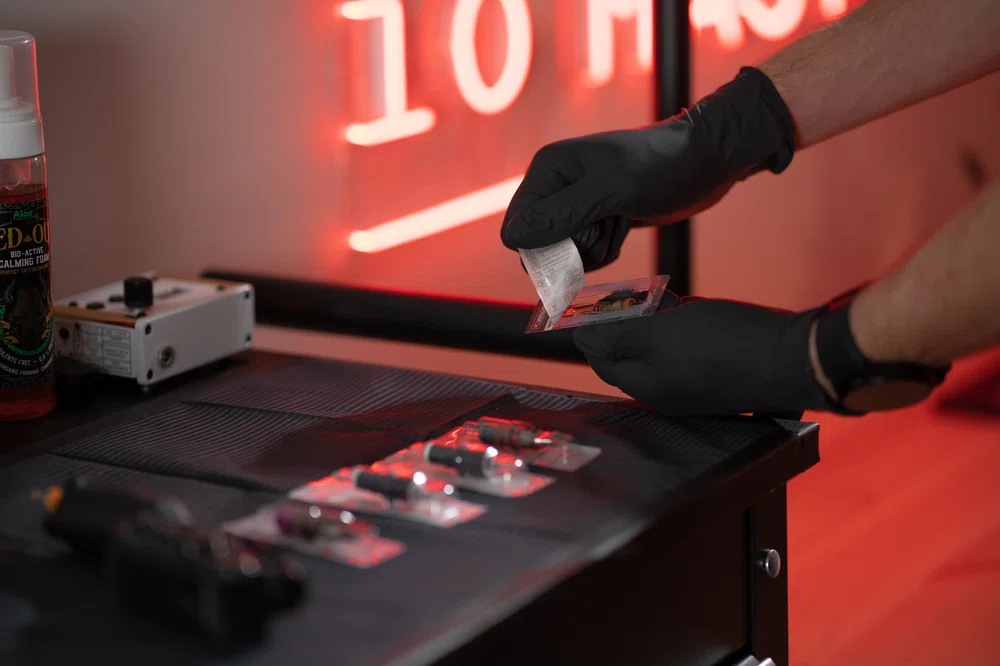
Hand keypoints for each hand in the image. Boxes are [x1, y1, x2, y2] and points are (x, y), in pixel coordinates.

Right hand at [501, 67, 795, 270]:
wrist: (707, 160)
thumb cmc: (661, 166)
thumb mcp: (610, 191)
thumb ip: (560, 215)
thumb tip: (511, 239)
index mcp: (547, 170)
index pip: (517, 231)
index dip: (547, 247)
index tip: (584, 236)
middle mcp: (555, 186)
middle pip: (539, 247)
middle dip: (574, 251)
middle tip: (606, 227)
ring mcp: (576, 203)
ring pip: (563, 255)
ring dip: (594, 252)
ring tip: (619, 223)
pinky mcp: (596, 218)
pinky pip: (585, 254)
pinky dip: (606, 249)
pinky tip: (624, 226)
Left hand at [573, 293, 829, 416]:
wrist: (793, 356)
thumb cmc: (723, 344)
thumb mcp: (658, 332)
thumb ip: (616, 334)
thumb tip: (581, 334)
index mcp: (645, 386)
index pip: (600, 358)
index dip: (594, 326)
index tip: (598, 298)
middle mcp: (666, 394)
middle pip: (631, 351)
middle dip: (631, 319)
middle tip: (643, 295)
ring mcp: (695, 388)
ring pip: (661, 346)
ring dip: (660, 319)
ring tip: (674, 301)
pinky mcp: (719, 376)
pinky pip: (688, 349)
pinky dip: (686, 325)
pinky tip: (695, 310)